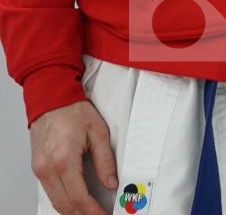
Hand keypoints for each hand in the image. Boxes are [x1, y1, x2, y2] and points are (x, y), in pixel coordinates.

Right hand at [30, 100, 114, 214]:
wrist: (51, 99)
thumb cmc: (73, 111)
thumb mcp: (99, 132)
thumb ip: (105, 161)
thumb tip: (111, 183)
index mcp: (63, 161)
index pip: (79, 198)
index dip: (93, 211)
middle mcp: (47, 169)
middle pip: (65, 205)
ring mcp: (39, 170)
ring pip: (56, 202)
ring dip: (73, 211)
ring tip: (91, 212)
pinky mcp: (37, 168)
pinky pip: (50, 192)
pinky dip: (63, 201)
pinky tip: (76, 203)